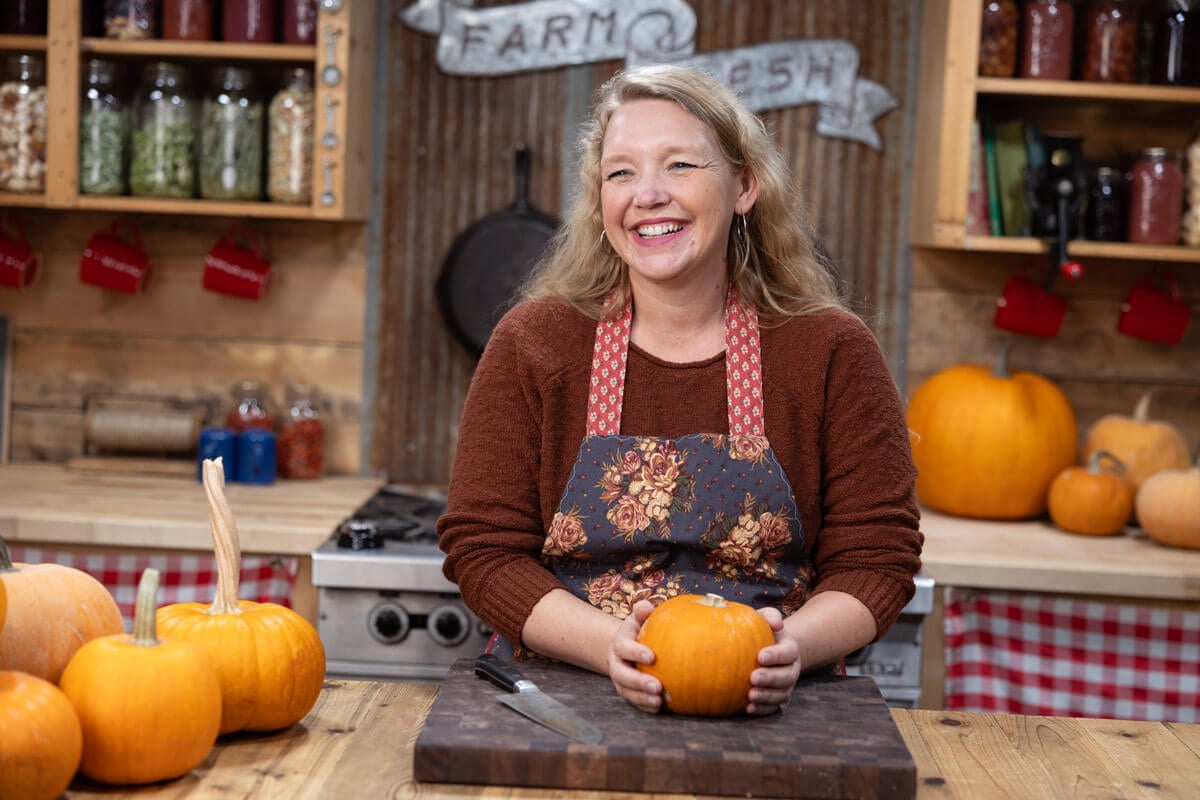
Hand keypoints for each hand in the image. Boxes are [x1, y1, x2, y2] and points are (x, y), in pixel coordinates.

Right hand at [607, 599, 662, 713]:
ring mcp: (620, 679)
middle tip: (657, 686)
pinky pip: (633, 701)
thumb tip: (646, 608)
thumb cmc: (640, 629)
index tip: (652, 657)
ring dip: (641, 698)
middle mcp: (616, 662)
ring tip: (658, 701)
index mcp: (619, 643)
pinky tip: (658, 707)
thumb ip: (642, 611)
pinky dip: (644, 706)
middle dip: (638, 682)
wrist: (628, 647)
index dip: (635, 652)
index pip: (623, 647)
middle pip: (621, 674)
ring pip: (625, 691)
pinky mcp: (627, 691)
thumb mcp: (639, 618)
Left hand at [747, 606, 800, 714]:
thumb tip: (776, 624)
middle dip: (771, 678)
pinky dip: (762, 709)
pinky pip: (773, 707)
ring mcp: (786, 685)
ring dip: (767, 696)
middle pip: (787, 676)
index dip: (776, 656)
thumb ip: (770, 617)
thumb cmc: (763, 630)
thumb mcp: (766, 619)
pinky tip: (748, 708)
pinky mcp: (777, 698)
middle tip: (753, 677)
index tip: (760, 656)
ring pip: (782, 694)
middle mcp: (791, 669)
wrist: (767, 648)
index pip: (788, 653)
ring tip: (750, 695)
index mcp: (790, 649)